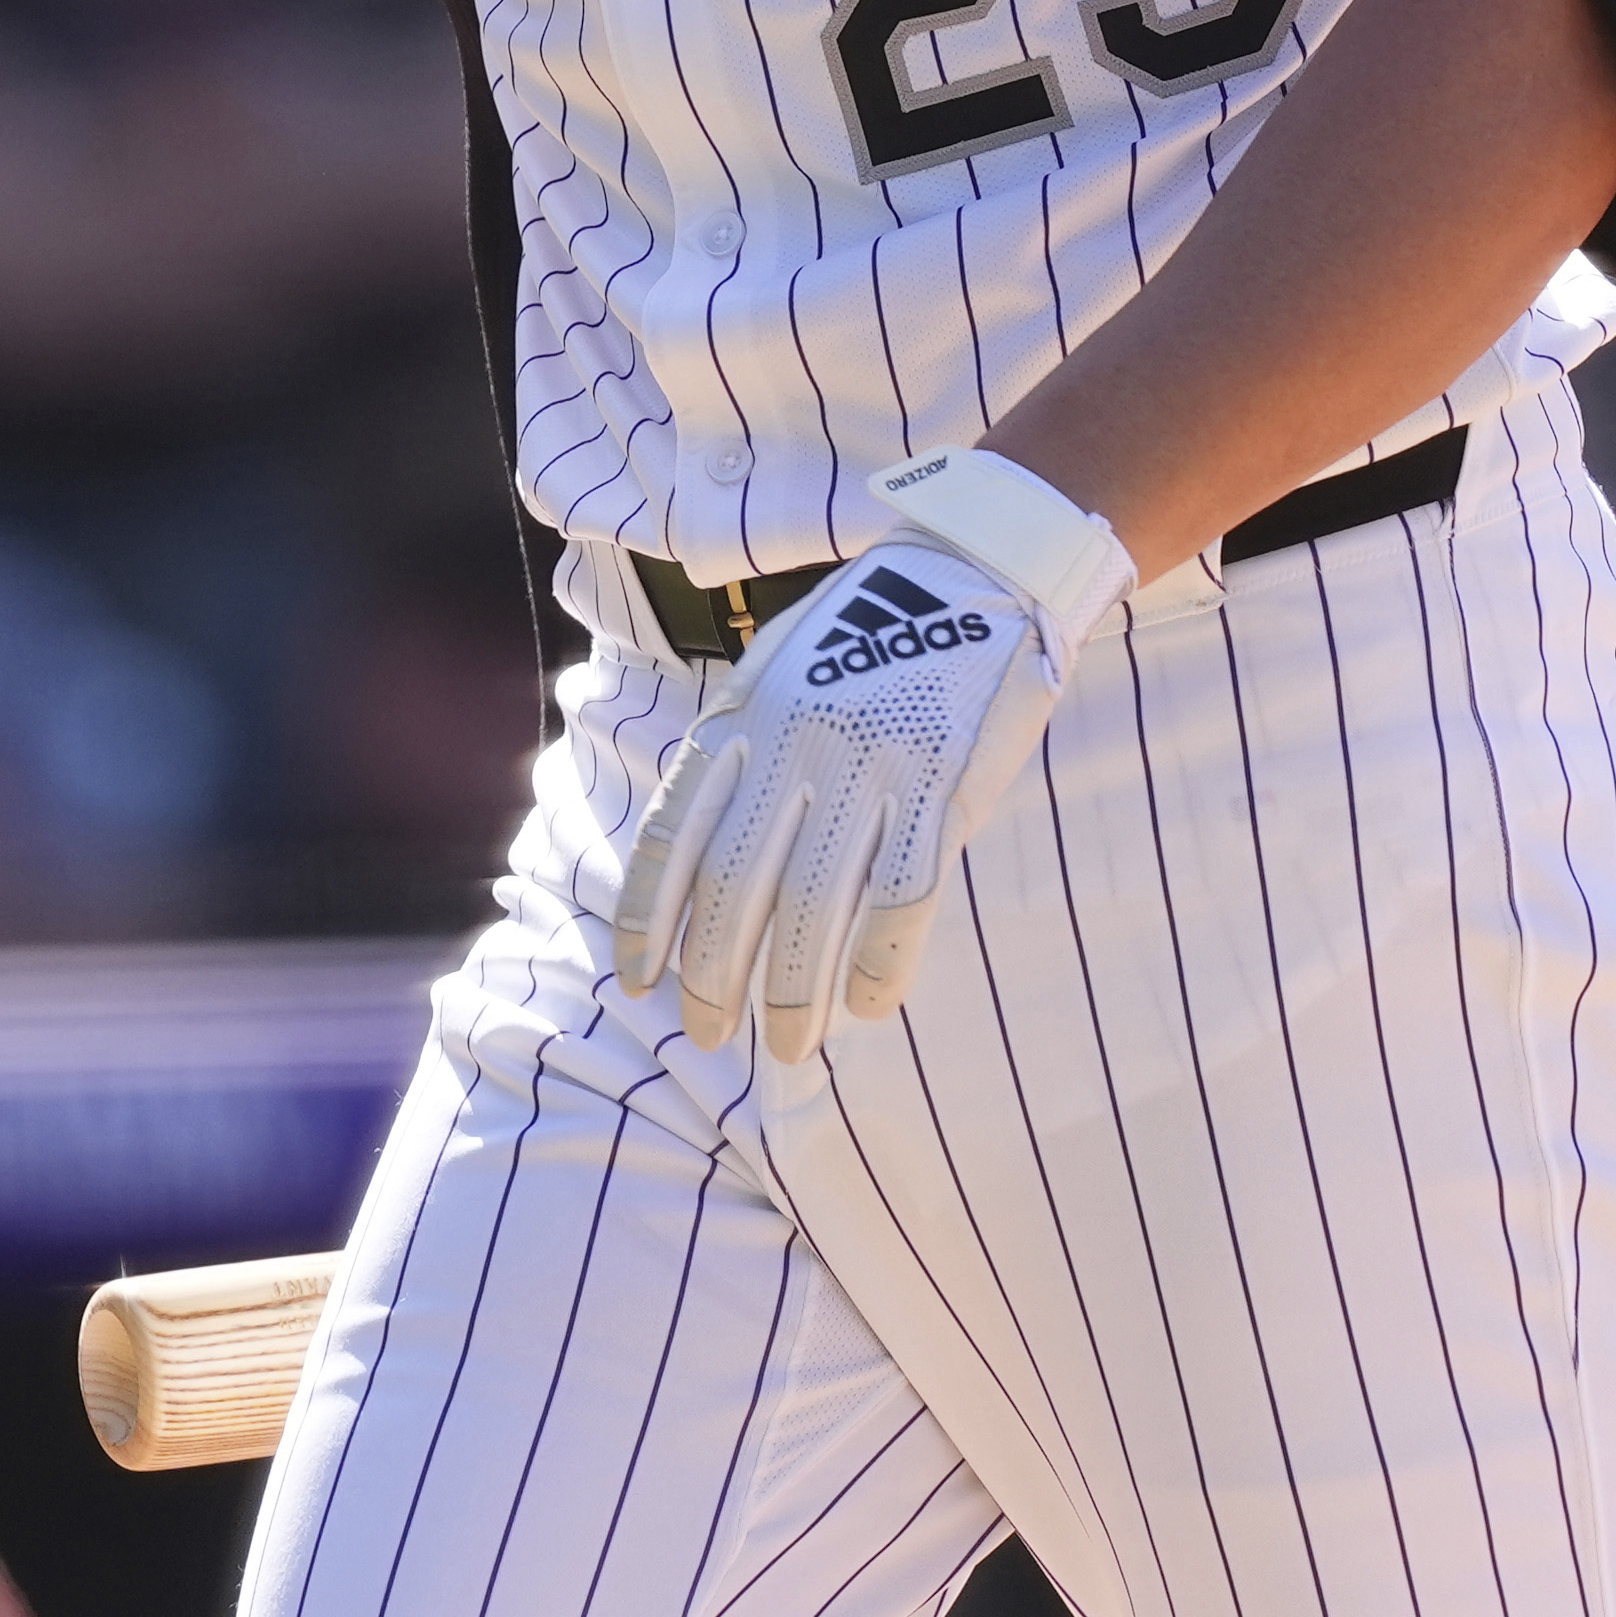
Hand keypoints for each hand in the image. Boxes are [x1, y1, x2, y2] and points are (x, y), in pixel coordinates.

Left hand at [609, 453, 1131, 1060]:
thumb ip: (736, 753)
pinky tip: (871, 1006)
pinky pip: (904, 893)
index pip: (673, 833)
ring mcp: (869, 761)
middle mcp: (794, 742)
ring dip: (796, 991)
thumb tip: (694, 862)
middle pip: (737, 885)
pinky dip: (883, 961)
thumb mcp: (774, 674)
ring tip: (790, 1046)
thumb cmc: (867, 637)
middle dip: (715, 975)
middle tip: (710, 1034)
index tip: (639, 980)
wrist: (976, 571)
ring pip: (816, 904)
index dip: (649, 916)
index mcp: (742, 716)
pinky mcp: (940, 779)